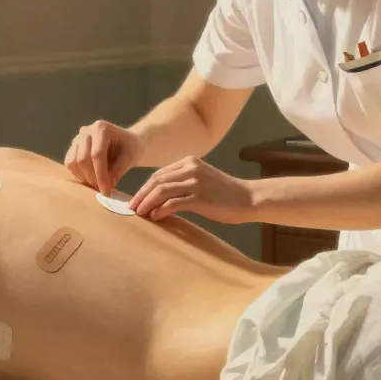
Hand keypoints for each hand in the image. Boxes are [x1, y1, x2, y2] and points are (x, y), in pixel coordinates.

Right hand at [64, 120, 143, 194]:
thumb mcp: (130, 158)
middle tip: (103, 190)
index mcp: (102, 128)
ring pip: (73, 162)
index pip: (97, 154)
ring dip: (85, 178)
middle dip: (92, 178)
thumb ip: (118, 171)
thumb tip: (107, 186)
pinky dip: (79, 175)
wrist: (126, 143)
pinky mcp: (72, 148)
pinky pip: (70, 164)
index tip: (106, 191)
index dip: (101, 175)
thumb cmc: (131, 148)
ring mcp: (77, 138)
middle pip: (83, 158)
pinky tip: (91, 179)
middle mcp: (86, 131)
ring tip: (98, 185)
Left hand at [130, 156, 254, 223]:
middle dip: (141, 195)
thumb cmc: (225, 194)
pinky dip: (161, 210)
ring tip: (140, 214)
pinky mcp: (200, 196)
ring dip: (147, 203)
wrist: (248, 198)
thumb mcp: (202, 181)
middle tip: (131, 208)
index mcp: (189, 162)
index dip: (144, 188)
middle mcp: (190, 168)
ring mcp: (195, 182)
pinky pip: (173, 202)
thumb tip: (159, 198)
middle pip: (157, 181)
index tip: (135, 200)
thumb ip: (182, 184)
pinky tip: (156, 217)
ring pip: (161, 190)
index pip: (159, 174)